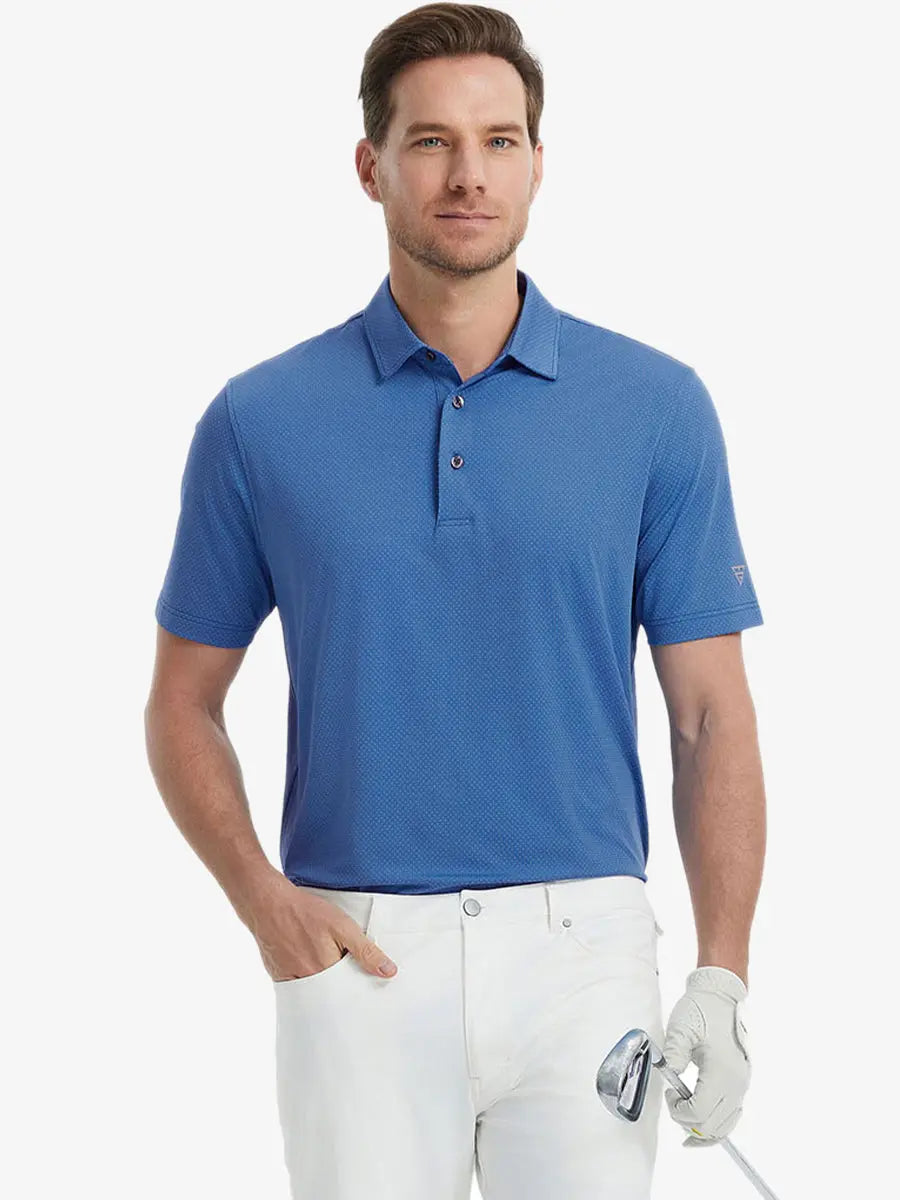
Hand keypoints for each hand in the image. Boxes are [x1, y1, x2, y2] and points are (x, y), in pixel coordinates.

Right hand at [239, 874, 397, 981]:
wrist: (267, 903)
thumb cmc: (305, 912)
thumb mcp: (342, 926)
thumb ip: (365, 951)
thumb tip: (389, 972)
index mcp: (326, 971)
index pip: (349, 994)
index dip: (359, 991)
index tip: (369, 991)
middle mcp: (308, 981)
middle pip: (331, 998)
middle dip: (343, 994)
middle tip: (351, 985)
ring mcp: (291, 980)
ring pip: (314, 995)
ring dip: (324, 991)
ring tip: (331, 978)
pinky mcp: (279, 976)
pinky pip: (297, 989)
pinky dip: (306, 985)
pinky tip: (310, 971)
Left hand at [662, 965, 750, 1146]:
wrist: (721, 997)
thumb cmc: (701, 1009)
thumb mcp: (682, 1027)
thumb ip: (674, 1052)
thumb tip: (669, 1072)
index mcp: (722, 1072)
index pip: (700, 1112)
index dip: (678, 1111)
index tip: (669, 1093)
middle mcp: (737, 1084)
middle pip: (712, 1126)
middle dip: (688, 1122)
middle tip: (673, 1104)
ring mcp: (741, 1085)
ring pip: (725, 1127)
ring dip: (703, 1131)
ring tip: (684, 1121)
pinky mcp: (740, 1083)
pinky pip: (731, 1116)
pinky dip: (716, 1125)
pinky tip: (701, 1124)